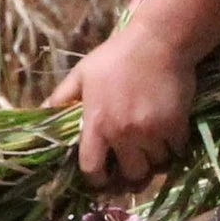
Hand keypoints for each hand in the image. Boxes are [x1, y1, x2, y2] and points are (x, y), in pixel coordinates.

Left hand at [45, 0, 219, 189]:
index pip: (92, 169)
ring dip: (154, 159)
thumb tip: (43, 112)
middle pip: (130, 175)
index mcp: (96, 123)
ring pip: (156, 165)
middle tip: (134, 165)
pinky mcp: (175, 126)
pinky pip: (176, 152)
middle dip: (131, 174)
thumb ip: (62, 96)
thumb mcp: (83, 73)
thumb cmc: (117, 57)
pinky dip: (174, 147)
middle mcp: (122, 133)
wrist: (159, 41)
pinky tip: (170, 135)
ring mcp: (151, 131)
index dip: (97, 179)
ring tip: (152, 148)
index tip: (103, 177)